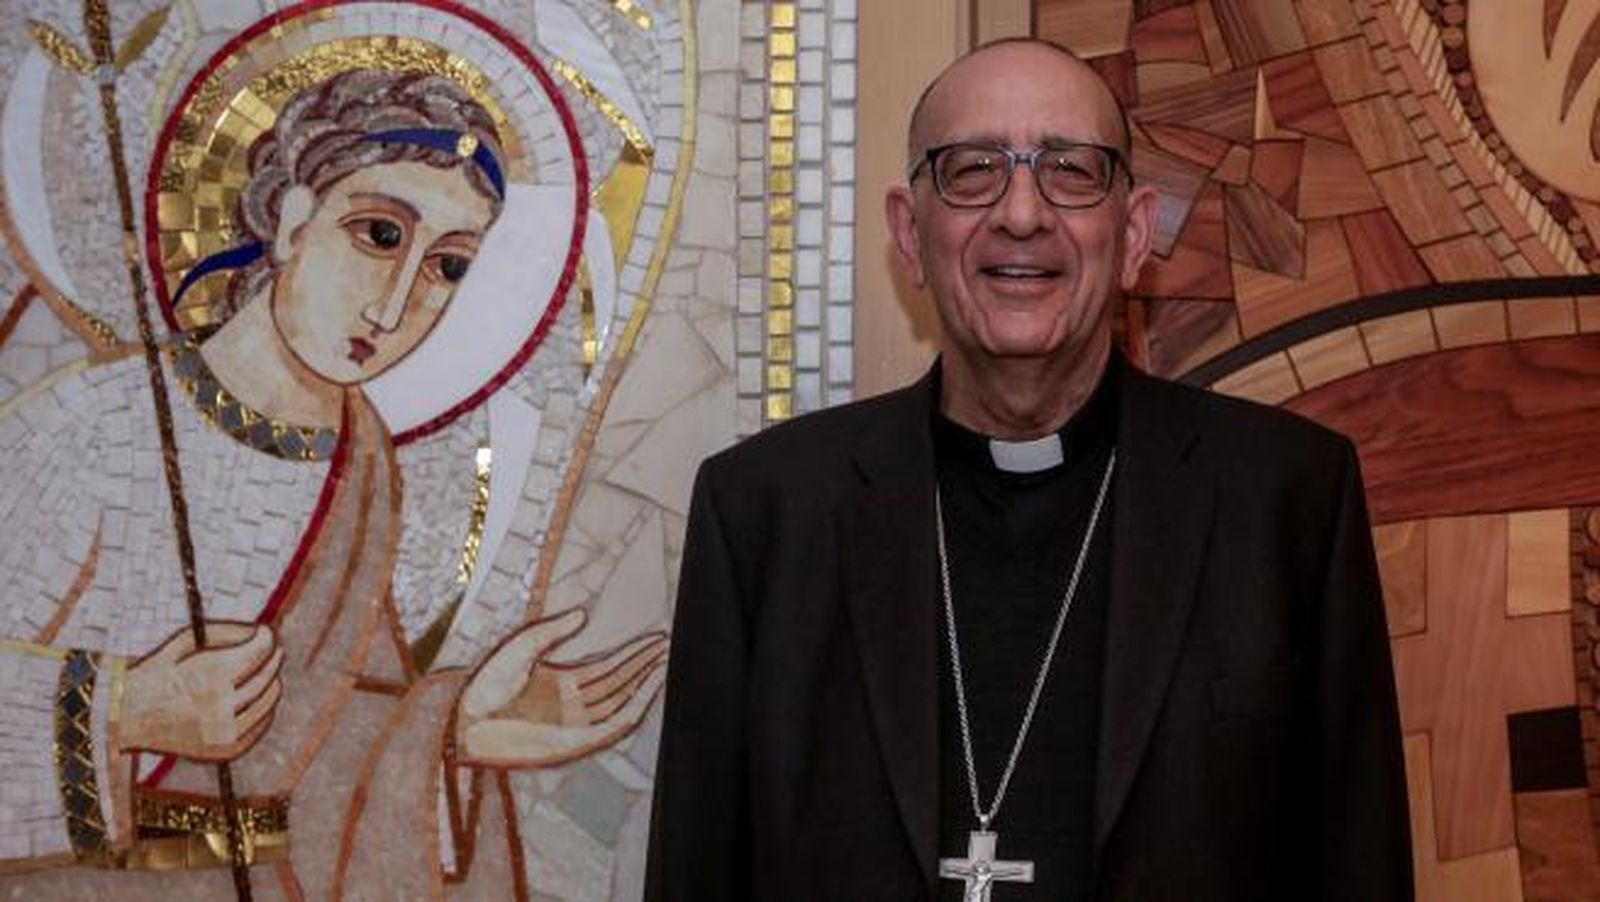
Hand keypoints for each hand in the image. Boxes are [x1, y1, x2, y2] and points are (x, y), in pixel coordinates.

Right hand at [119, 622, 283, 760]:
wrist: (125, 719)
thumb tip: (260, 631)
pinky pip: (261, 725)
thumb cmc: (155, 675)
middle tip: (270, 650)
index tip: (263, 632)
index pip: (259, 651)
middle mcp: (220, 707)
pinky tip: (252, 699)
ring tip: (261, 673)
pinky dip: (262, 710)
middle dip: (271, 657)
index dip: (265, 637)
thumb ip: (225, 632)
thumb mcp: (183, 642)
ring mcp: (225, 733)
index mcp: (209, 677)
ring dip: (270, 683)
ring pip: (269, 701)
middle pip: (268, 675)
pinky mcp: (227, 751)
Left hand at [457, 608, 667, 767]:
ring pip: (621, 702)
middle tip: (669, 646)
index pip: (607, 668)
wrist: (464, 722)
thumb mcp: (520, 647)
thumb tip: (585, 613)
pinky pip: (613, 727)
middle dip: (645, 665)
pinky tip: (649, 688)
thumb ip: (552, 630)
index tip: (654, 638)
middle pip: (620, 683)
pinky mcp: (575, 744)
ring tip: (665, 662)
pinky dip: (635, 708)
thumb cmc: (484, 686)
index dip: (631, 654)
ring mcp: (575, 725)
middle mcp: (573, 706)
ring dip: (644, 683)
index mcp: (561, 684)